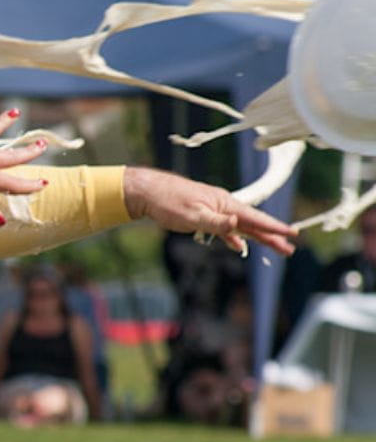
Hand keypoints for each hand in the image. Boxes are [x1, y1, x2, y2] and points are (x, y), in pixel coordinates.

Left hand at [123, 167, 295, 254]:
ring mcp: (216, 211)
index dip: (274, 227)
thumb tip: (236, 224)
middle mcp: (224, 206)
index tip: (292, 234)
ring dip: (258, 237)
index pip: (256, 218)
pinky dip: (234, 238)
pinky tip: (239, 246)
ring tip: (276, 248)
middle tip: (290, 249)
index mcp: (225, 204)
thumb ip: (215, 221)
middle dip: (272, 236)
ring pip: (242, 227)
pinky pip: (226, 229)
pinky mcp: (205, 216)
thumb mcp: (192, 214)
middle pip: (254, 224)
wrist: (149, 192)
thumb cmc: (169, 201)